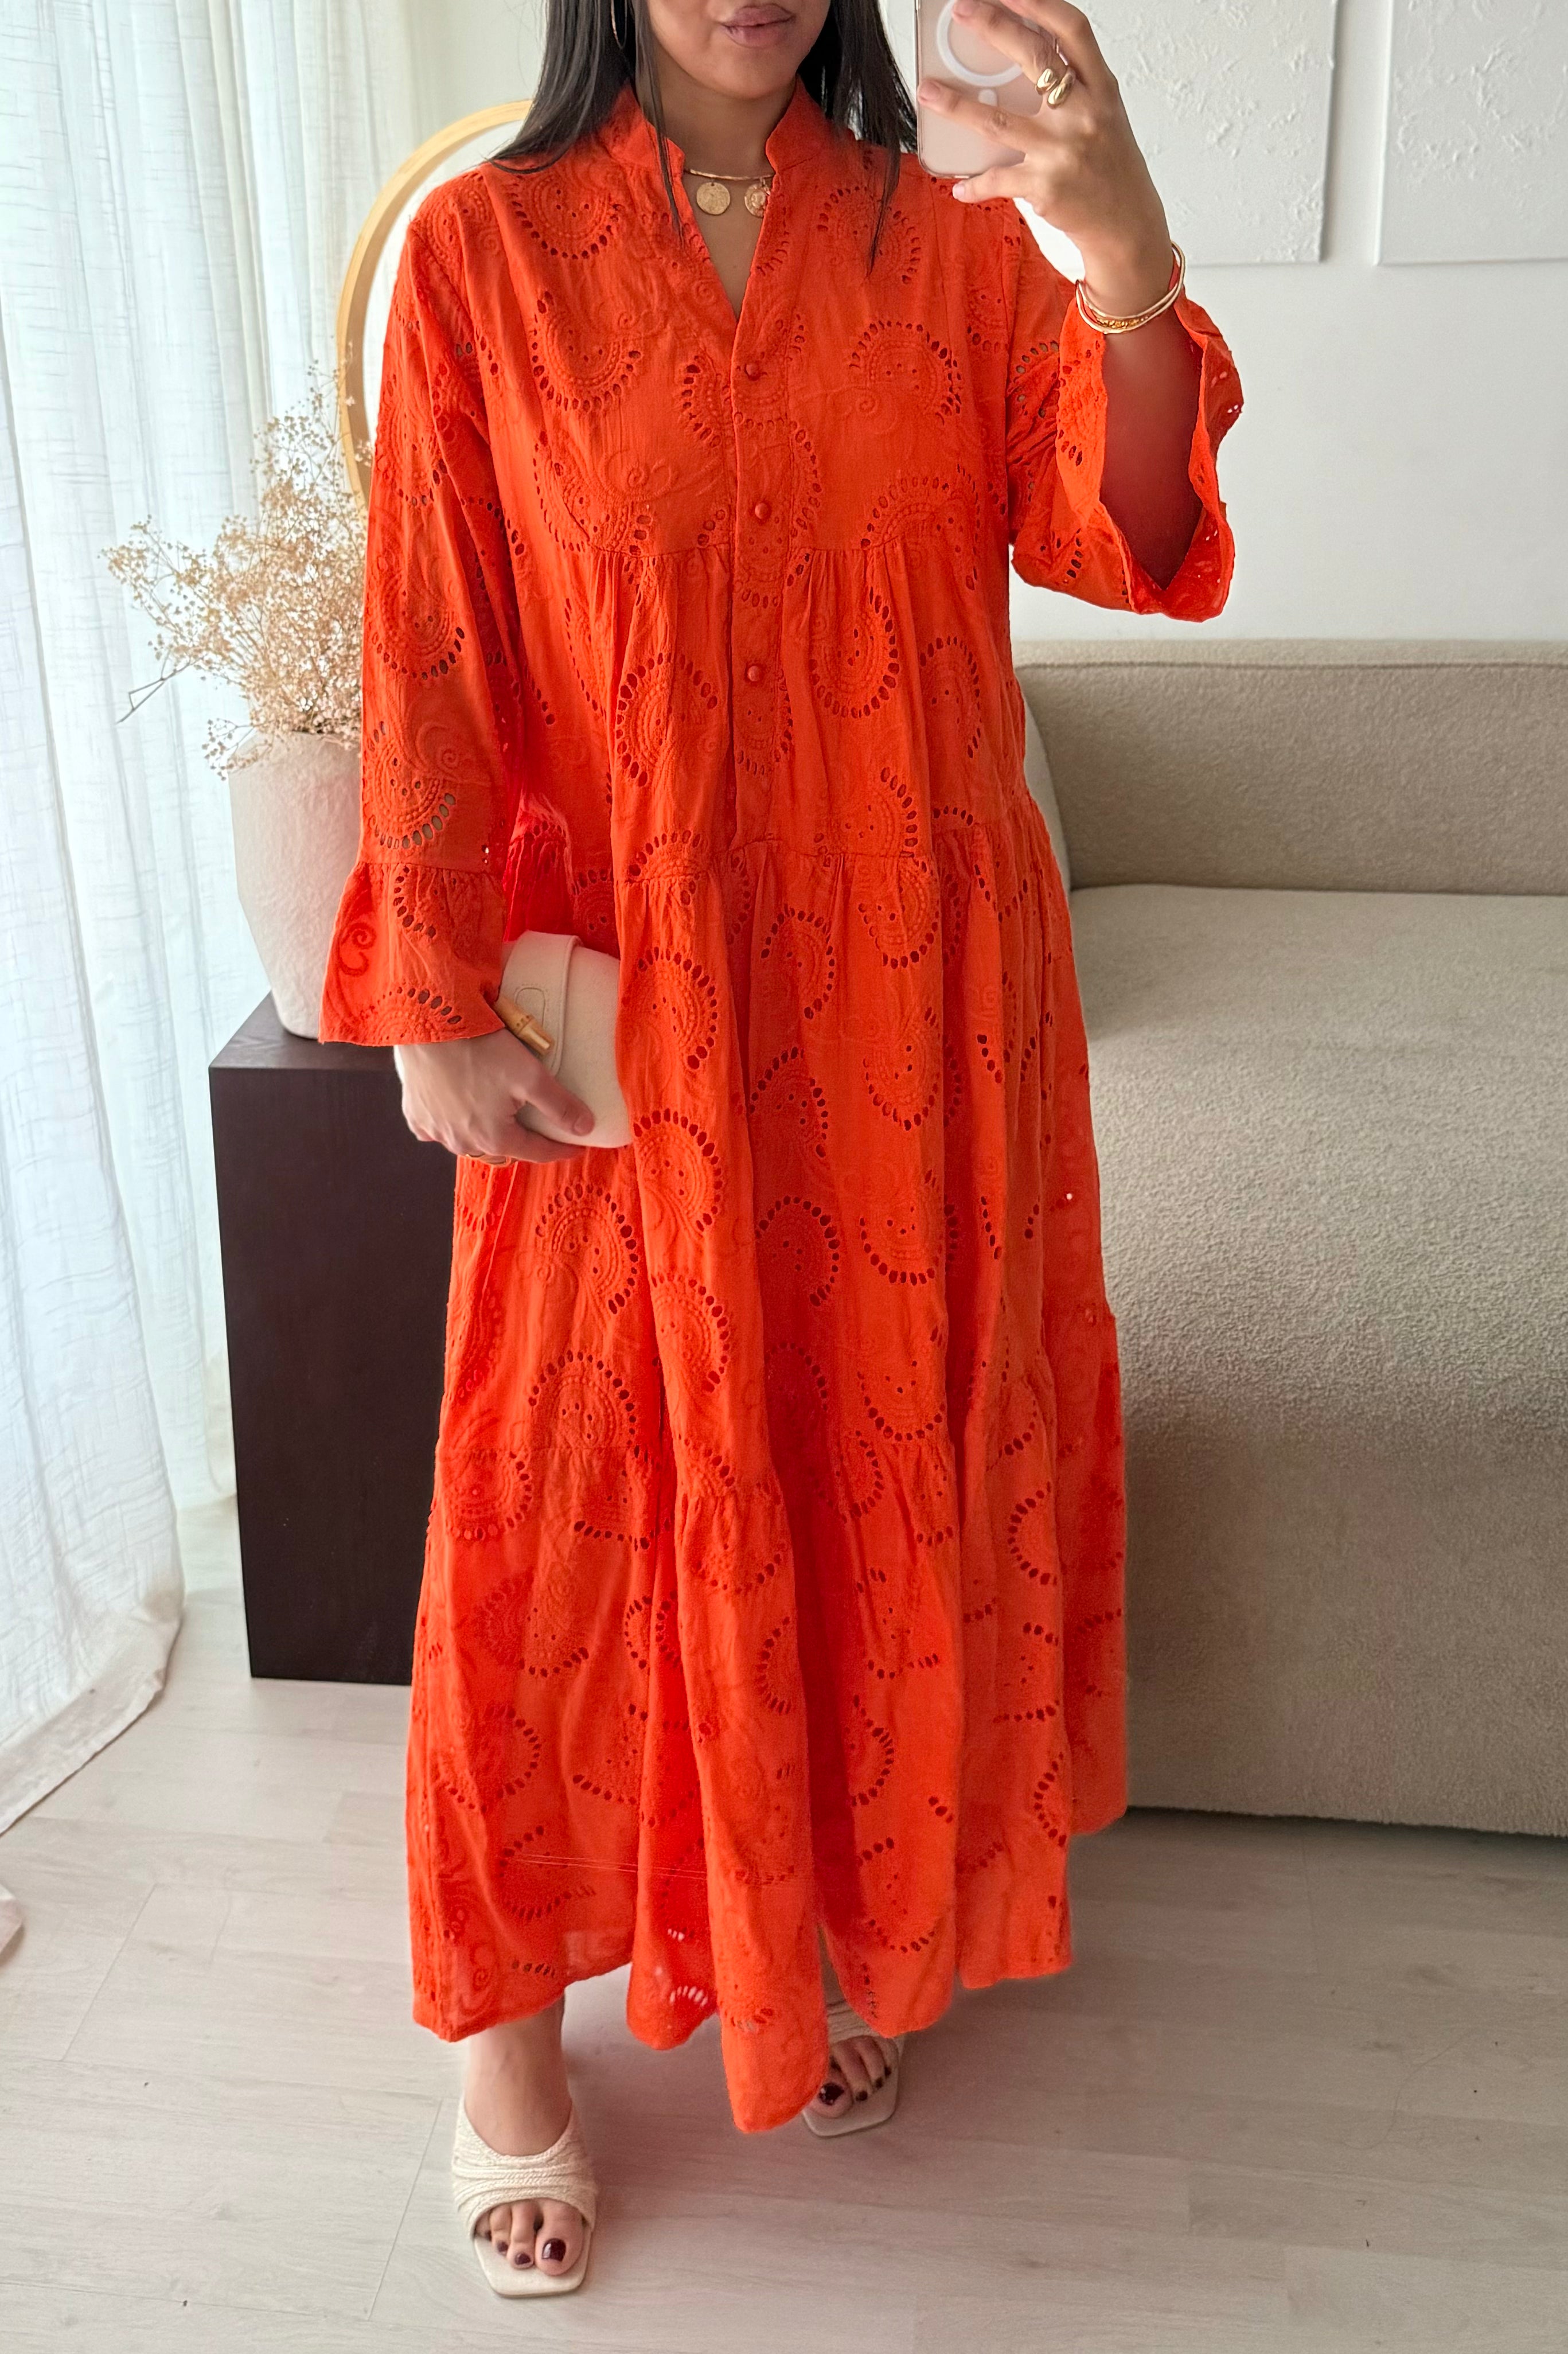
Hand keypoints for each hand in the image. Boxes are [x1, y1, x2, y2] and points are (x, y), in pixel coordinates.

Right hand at [395, 1029, 597, 1166]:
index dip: (561, 1149)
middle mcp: (464, 1144)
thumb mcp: (530, 1076)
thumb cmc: (480, 1050)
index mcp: (495, 1138)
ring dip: (486, 1136)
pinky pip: (437, 1130)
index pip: (537, 1152)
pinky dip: (450, 1126)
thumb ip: (559, 1105)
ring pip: (469, 1143)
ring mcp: (436, 1132)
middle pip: (502, 1149)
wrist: (427, 1027)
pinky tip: (457, 1112)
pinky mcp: (416, 1116)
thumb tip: (585, 1128)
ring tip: (498, 1120)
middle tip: (537, 1130)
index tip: (576, 1147)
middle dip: (522, 1143)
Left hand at [917, 0, 1174, 315]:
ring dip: (958, 106)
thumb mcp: (1104, 113)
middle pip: (1035, 59)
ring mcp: (1063, 151)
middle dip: (994, 28)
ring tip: (928, 92)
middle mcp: (1084, 114)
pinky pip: (997, 179)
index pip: (1073, 31)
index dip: (1040, 5)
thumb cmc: (1110, 166)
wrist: (1128, 225)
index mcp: (1101, 88)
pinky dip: (975, 184)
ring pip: (999, 121)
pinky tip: (960, 187)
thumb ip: (1074, 84)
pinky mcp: (1046, 188)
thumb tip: (1028, 50)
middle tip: (962, 10)